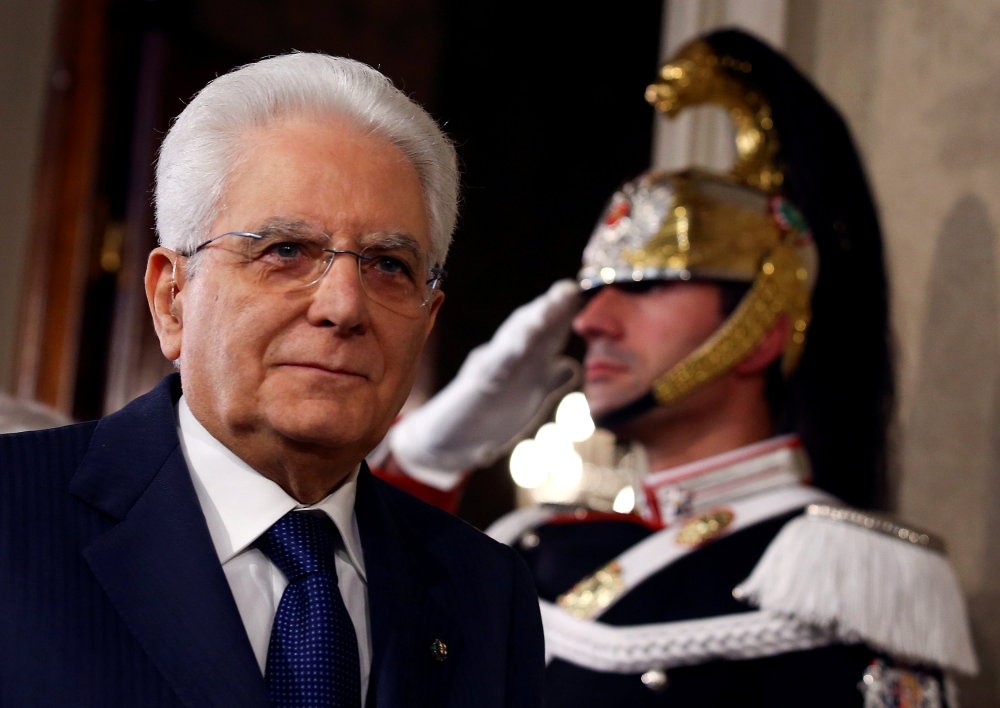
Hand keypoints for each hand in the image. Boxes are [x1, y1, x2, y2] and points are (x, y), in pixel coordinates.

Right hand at [386, 279, 581, 487]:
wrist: (448, 443)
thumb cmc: (486, 417)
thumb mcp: (523, 397)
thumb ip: (547, 380)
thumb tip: (570, 364)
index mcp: (521, 362)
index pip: (544, 334)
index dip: (562, 314)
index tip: (578, 292)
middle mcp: (504, 360)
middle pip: (528, 330)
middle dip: (548, 309)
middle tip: (568, 289)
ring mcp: (487, 373)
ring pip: (509, 344)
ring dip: (528, 325)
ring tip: (546, 309)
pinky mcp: (473, 391)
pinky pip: (488, 373)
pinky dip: (503, 359)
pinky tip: (517, 348)